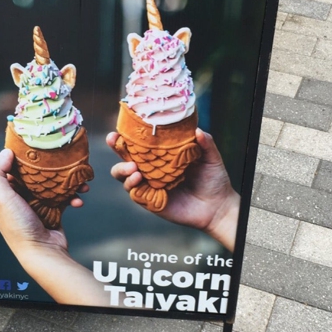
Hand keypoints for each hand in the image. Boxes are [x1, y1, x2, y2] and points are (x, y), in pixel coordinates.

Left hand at [0, 149, 110, 305]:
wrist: (42, 252)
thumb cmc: (18, 227)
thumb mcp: (0, 197)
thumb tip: (6, 152)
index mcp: (0, 193)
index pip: (9, 167)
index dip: (22, 157)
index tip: (36, 148)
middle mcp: (16, 197)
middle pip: (33, 173)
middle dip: (50, 168)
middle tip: (62, 161)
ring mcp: (35, 203)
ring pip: (51, 184)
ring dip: (67, 182)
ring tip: (78, 182)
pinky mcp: (51, 210)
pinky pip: (63, 197)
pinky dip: (72, 196)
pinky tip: (78, 198)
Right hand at [107, 128, 239, 251]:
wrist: (217, 206)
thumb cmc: (213, 180)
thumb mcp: (211, 158)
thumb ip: (205, 143)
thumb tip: (197, 130)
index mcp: (162, 155)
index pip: (140, 142)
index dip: (128, 134)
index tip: (121, 125)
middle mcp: (151, 168)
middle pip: (124, 156)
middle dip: (115, 147)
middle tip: (114, 140)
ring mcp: (148, 184)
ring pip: (122, 175)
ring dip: (122, 169)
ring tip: (133, 167)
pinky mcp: (149, 200)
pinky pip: (133, 192)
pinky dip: (131, 184)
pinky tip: (138, 178)